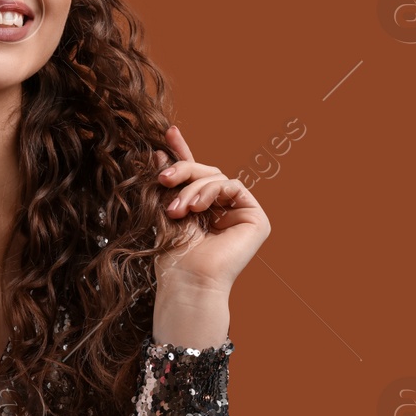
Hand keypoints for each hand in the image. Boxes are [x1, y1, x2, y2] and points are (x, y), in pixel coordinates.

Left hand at [154, 125, 271, 293]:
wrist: (188, 282)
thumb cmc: (174, 256)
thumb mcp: (166, 209)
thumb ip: (169, 182)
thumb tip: (159, 152)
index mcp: (206, 212)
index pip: (196, 176)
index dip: (183, 153)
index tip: (168, 132)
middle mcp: (227, 212)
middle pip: (207, 172)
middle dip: (183, 171)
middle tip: (162, 179)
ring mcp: (243, 214)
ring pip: (217, 177)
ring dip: (193, 187)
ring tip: (178, 208)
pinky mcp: (256, 219)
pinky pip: (233, 186)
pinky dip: (211, 191)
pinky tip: (197, 207)